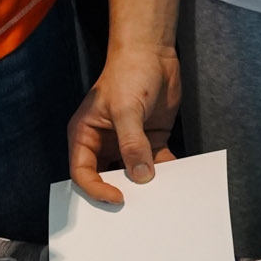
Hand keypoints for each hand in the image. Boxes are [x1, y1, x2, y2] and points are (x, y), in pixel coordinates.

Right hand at [68, 43, 179, 204]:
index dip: (96, 188)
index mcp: (85, 135)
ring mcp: (127, 143)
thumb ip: (132, 143)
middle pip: (106, 177)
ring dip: (146, 185)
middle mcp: (103, 143)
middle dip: (120, 191)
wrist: (152, 53)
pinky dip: (166, 172)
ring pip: (133, 174)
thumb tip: (141, 175)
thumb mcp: (126, 110)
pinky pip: (156, 163)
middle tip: (136, 206)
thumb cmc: (127, 73)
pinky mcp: (150, 140)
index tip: (116, 197)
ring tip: (159, 195)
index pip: (82, 171)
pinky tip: (178, 178)